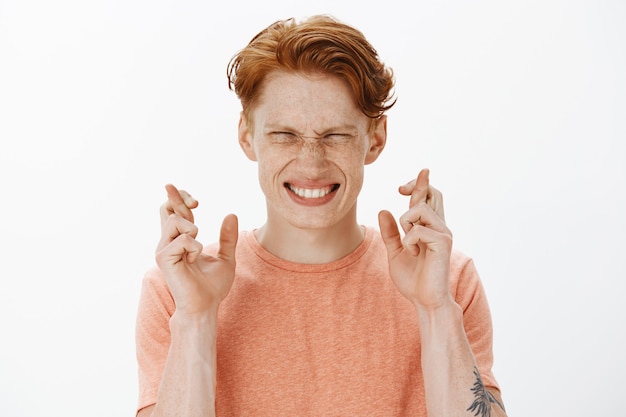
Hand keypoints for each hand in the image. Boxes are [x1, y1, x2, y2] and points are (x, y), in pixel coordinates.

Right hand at [155, 184, 237, 315]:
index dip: (179, 199)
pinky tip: (193, 260)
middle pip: (167, 209)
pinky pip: (182, 239)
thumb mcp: (226, 257)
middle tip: (196, 203)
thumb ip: (227, 237)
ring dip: (192, 230)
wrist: (205, 306)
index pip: (175, 213)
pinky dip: (194, 247)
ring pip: (174, 221)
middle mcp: (169, 243)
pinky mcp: (163, 258)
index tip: (194, 199)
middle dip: (179, 199)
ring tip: (197, 249)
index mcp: (181, 241)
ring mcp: (163, 250)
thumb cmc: (212, 286)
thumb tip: (231, 214)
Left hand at [378, 169, 453, 310]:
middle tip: (400, 189)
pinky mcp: (443, 242)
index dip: (419, 185)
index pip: (429, 199)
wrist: (424, 301)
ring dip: (405, 223)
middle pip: (433, 194)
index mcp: (429, 228)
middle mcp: (439, 227)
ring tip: (408, 244)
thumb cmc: (413, 279)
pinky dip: (408, 241)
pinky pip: (417, 230)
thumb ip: (390, 233)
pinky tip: (413, 254)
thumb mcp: (395, 252)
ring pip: (420, 208)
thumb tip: (383, 210)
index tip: (401, 187)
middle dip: (417, 185)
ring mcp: (443, 233)